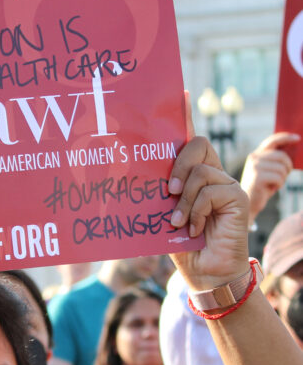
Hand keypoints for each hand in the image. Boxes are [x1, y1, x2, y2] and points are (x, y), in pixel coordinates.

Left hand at [168, 94, 249, 289]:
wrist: (203, 272)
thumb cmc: (181, 244)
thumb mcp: (161, 215)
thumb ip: (156, 193)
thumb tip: (128, 176)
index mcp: (191, 174)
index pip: (187, 139)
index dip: (184, 115)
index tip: (179, 93)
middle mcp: (210, 173)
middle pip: (196, 143)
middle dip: (177, 164)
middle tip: (166, 191)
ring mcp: (226, 183)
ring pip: (199, 172)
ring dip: (183, 200)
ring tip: (178, 222)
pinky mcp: (237, 195)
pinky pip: (210, 191)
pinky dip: (196, 211)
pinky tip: (195, 228)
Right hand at [240, 133, 297, 222]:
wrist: (249, 204)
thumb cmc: (263, 187)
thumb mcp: (269, 170)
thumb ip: (276, 160)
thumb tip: (294, 151)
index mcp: (256, 155)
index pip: (272, 141)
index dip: (285, 138)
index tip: (297, 138)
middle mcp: (254, 158)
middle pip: (281, 156)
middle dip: (288, 167)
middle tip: (285, 175)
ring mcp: (254, 167)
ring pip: (282, 168)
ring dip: (283, 178)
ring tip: (275, 184)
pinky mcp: (257, 177)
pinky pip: (279, 178)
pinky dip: (279, 185)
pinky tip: (271, 189)